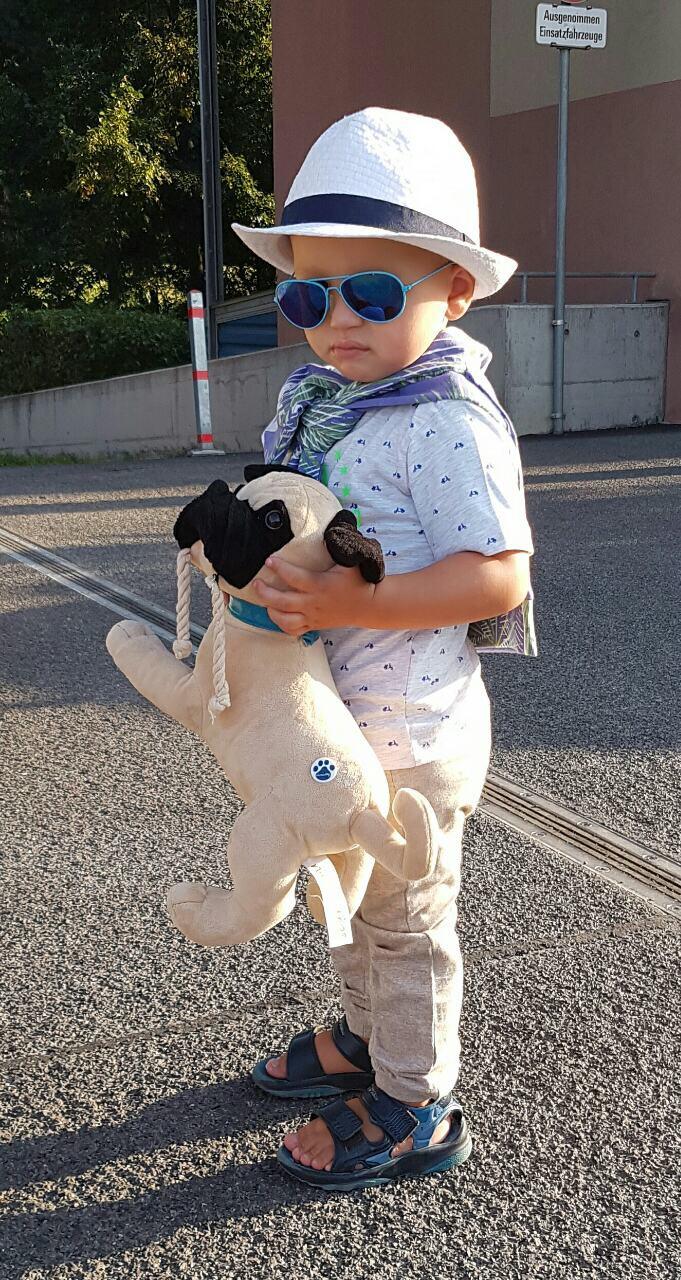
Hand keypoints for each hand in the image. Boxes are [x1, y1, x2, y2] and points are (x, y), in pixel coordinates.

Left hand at [253, 555, 376, 634]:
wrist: (369, 605)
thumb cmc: (358, 581)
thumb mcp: (349, 561)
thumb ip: (336, 546)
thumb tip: (325, 529)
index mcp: (320, 585)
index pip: (294, 578)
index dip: (280, 568)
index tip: (269, 560)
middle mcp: (313, 603)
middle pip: (282, 602)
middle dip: (265, 593)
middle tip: (256, 583)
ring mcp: (313, 617)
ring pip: (285, 619)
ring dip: (270, 610)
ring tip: (263, 599)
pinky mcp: (314, 626)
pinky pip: (293, 631)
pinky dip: (281, 624)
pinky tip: (276, 614)